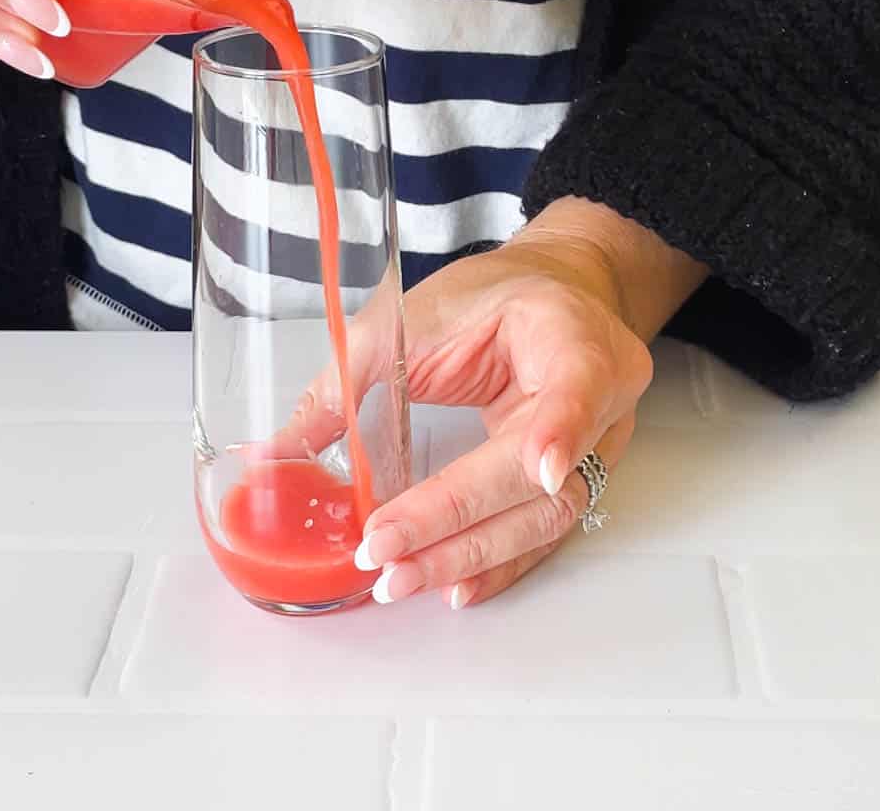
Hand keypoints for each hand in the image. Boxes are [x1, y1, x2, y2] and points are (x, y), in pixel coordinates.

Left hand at [271, 199, 703, 607]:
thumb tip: (276, 453)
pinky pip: (541, 533)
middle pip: (543, 473)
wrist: (550, 293)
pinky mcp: (577, 479)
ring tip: (400, 576)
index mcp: (569, 332)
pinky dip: (495, 563)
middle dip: (460, 517)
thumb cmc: (491, 295)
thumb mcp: (416, 313)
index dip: (561, 427)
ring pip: (545, 516)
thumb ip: (350, 376)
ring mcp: (599, 444)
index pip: (579, 381)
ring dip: (469, 553)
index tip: (537, 468)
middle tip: (387, 548)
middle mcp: (603, 395)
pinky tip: (452, 585)